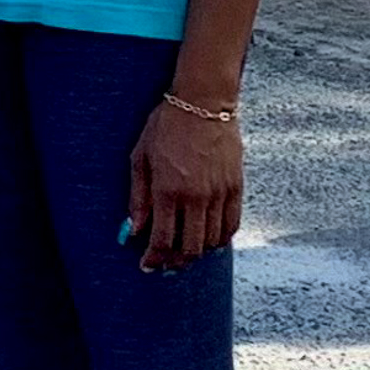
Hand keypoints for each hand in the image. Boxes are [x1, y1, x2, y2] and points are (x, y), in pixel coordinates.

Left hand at [128, 96, 241, 270]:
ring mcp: (220, 193)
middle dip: (175, 262)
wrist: (203, 103)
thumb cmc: (165, 127)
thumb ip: (137, 198)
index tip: (147, 266)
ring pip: (212, 241)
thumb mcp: (140, 158)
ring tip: (184, 252)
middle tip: (165, 265)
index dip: (154, 258)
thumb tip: (132, 231)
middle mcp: (196, 197)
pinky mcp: (236, 187)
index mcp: (168, 190)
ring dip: (197, 253)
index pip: (163, 240)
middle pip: (190, 248)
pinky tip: (208, 239)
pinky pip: (231, 225)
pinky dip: (220, 239)